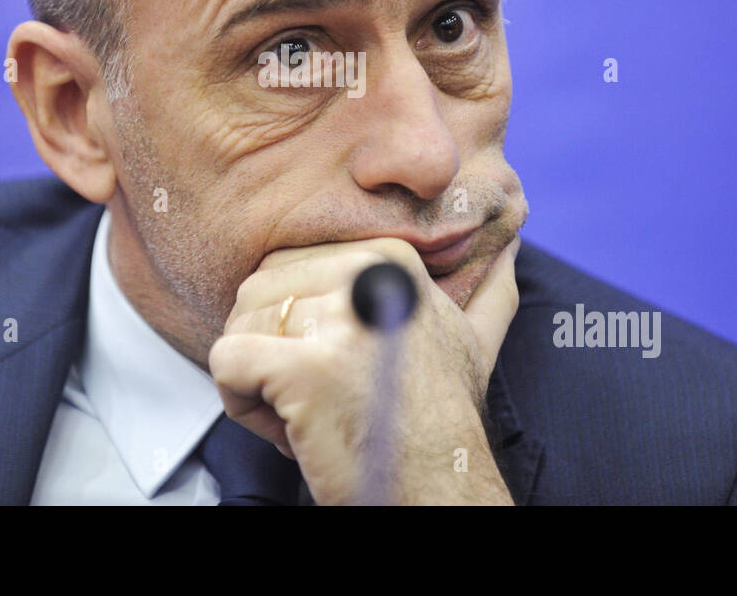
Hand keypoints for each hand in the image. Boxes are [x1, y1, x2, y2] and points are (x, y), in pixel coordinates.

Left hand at [208, 234, 521, 504]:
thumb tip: (510, 248)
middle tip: (317, 396)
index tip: (339, 365)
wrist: (442, 488)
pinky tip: (288, 429)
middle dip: (270, 349)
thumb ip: (487, 291)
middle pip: (257, 292)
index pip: (290, 263)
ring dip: (256, 382)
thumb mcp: (472, 341)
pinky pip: (226, 363)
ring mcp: (334, 318)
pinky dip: (241, 404)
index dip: (299, 322)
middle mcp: (363, 274)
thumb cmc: (443, 424)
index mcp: (389, 256)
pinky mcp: (302, 366)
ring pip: (238, 327)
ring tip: (308, 413)